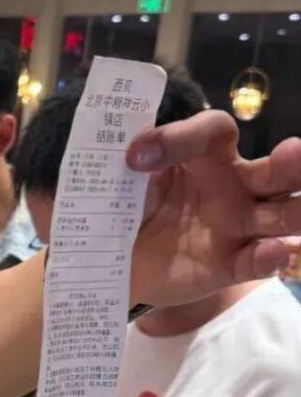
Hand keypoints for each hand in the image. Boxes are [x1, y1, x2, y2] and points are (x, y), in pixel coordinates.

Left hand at [127, 113, 300, 303]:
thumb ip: (133, 158)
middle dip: (291, 163)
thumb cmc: (129, 206)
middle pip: (273, 171)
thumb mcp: (123, 178)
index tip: (137, 157)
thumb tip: (136, 153)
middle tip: (294, 151)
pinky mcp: (229, 265)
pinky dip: (267, 258)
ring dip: (296, 210)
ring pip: (281, 215)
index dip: (184, 136)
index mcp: (208, 155)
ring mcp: (237, 227)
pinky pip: (255, 262)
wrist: (114, 260)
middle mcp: (234, 187)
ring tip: (300, 207)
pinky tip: (272, 252)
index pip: (215, 131)